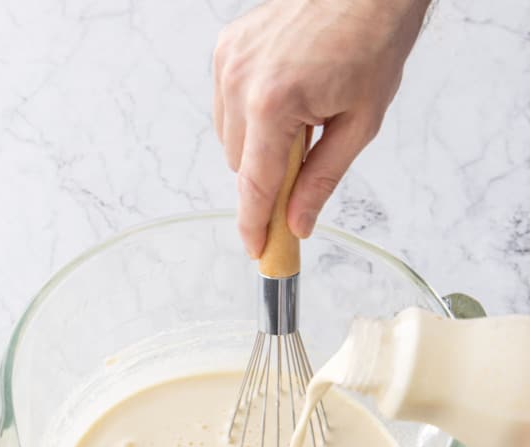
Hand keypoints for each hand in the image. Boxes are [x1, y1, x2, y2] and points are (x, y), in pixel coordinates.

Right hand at [214, 0, 429, 257]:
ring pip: (231, 141)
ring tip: (302, 119)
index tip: (258, 251)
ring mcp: (229, 62)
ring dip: (259, 148)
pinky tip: (285, 100)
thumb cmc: (373, 41)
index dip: (255, 225)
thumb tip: (298, 224)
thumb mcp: (359, 124)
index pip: (255, 185)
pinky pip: (227, 109)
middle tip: (307, 161)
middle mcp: (240, 81)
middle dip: (269, 178)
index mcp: (273, 103)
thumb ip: (321, 181)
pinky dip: (251, 119)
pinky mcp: (227, 49)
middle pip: (240, 167)